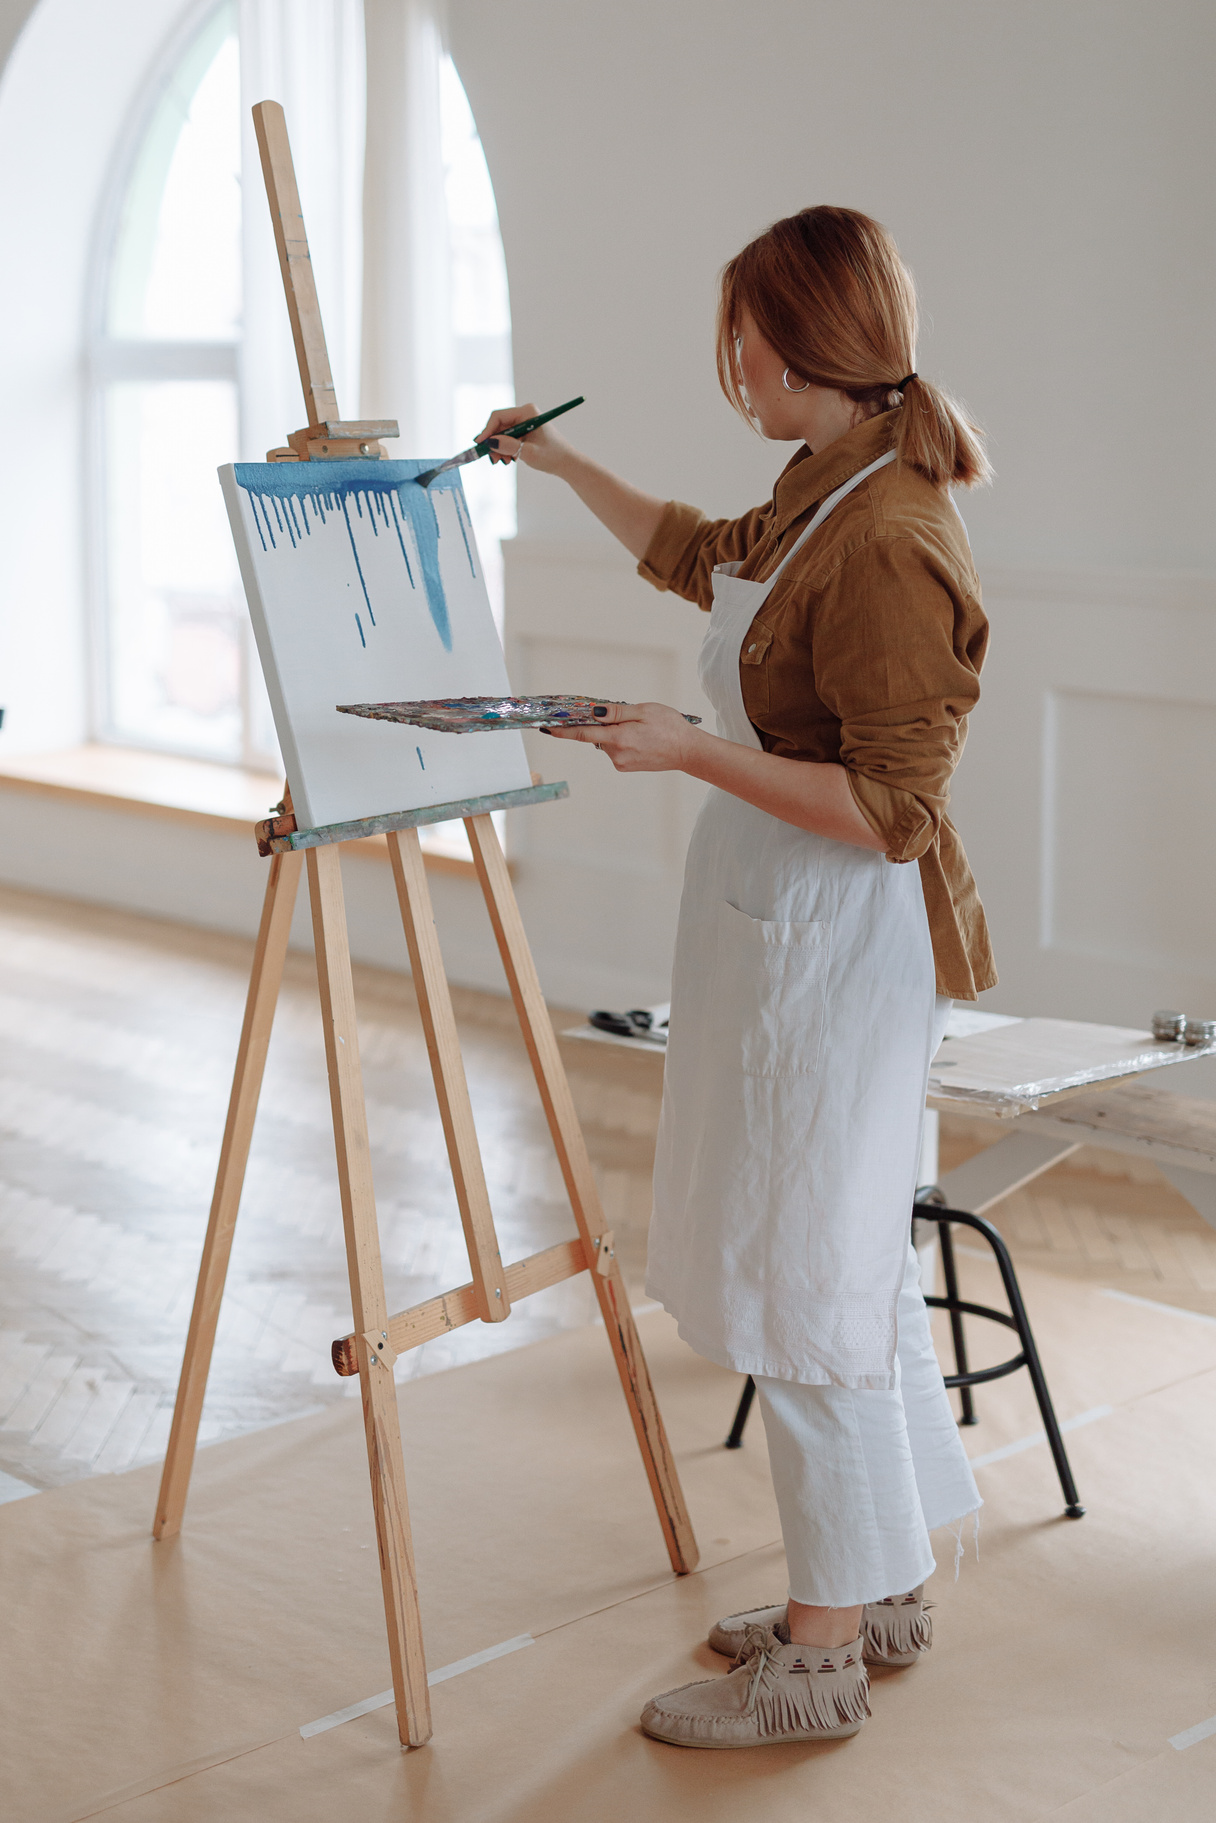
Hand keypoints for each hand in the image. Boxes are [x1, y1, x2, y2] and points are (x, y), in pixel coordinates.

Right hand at [474, 403, 571, 475]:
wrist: (566, 463)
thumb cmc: (552, 456)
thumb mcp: (528, 452)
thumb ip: (508, 446)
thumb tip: (490, 442)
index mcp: (527, 412)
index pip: (499, 417)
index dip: (487, 430)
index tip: (480, 444)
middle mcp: (524, 414)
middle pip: (499, 426)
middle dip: (493, 442)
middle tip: (492, 459)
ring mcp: (523, 422)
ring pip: (502, 434)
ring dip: (499, 448)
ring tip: (504, 461)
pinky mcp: (524, 431)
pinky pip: (508, 438)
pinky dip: (505, 449)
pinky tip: (510, 459)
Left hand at [541, 702, 700, 772]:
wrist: (688, 752)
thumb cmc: (670, 727)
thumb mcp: (644, 711)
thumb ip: (615, 712)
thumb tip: (592, 712)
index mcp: (619, 738)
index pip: (583, 733)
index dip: (562, 730)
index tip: (545, 727)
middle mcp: (616, 754)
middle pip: (596, 735)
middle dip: (604, 724)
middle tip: (629, 717)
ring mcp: (621, 763)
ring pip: (606, 742)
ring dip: (615, 733)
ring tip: (642, 730)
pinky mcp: (626, 767)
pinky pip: (615, 750)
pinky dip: (621, 741)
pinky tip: (641, 739)